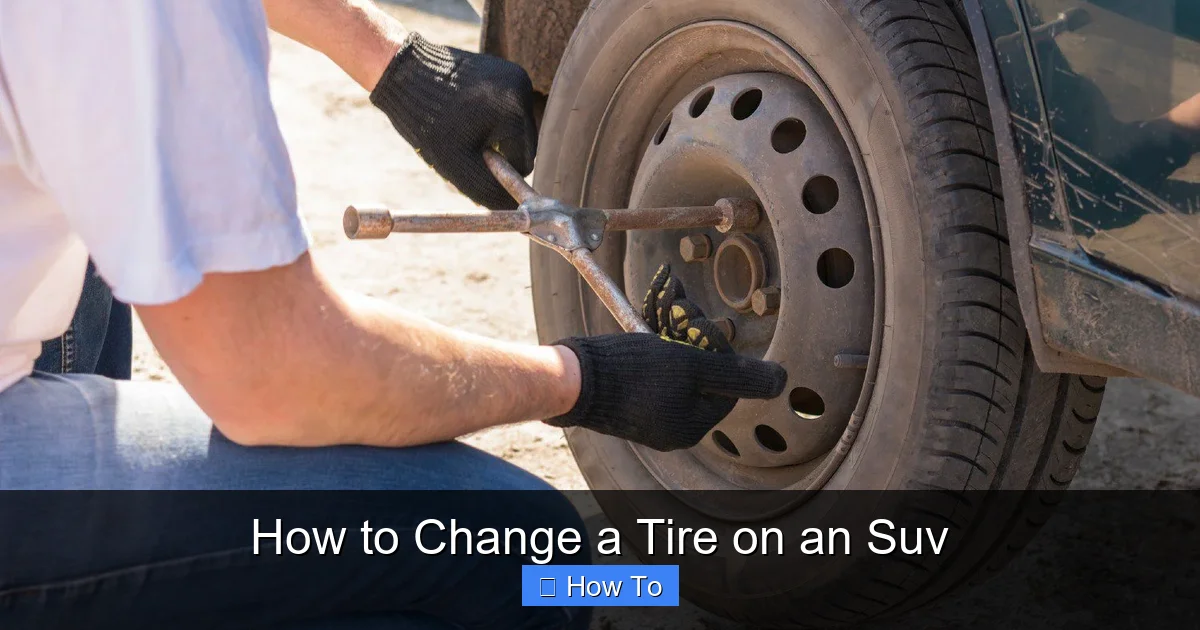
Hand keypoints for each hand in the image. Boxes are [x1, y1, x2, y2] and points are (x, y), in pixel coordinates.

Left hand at [370, 33, 536, 209]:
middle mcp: (521, 88)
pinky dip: (490, 118)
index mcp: (514, 110)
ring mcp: (514, 75)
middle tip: (464, 147)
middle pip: (522, 144)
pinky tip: (463, 112)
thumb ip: (489, 190)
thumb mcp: (458, 166)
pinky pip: (507, 109)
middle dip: (497, 153)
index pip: (524, 162)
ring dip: (493, 136)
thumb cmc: (427, 121)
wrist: (402, 73)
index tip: (471, 161)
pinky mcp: (504, 70)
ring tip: (461, 128)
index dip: (498, 171)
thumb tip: (513, 207)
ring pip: (515, 128)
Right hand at [547, 265, 786, 451]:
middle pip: (702, 376)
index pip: (726, 385)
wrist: (572, 379)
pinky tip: (645, 330)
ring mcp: (649, 417)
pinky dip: (654, 348)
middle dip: (694, 340)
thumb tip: (782, 381)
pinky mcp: (629, 402)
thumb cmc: (630, 372)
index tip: (699, 330)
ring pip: (678, 370)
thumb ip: (737, 373)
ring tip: (661, 313)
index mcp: (691, 427)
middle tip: (679, 317)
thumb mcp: (691, 366)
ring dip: (674, 338)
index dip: (718, 351)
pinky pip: (654, 373)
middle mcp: (672, 428)